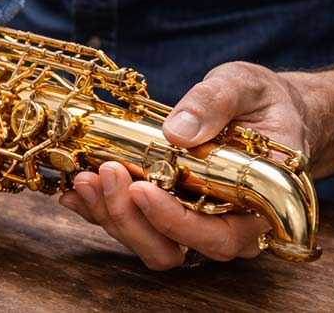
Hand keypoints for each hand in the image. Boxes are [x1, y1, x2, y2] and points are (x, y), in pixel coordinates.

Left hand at [60, 62, 315, 269]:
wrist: (257, 108)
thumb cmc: (259, 102)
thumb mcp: (243, 86)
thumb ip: (215, 103)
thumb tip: (178, 131)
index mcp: (257, 206)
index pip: (218, 236)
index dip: (175, 222)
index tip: (143, 188)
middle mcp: (223, 225)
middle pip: (171, 248)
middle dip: (130, 217)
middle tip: (106, 173)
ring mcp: (189, 223)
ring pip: (145, 242)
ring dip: (109, 214)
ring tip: (85, 177)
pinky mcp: (160, 213)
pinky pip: (128, 224)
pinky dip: (96, 211)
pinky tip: (74, 190)